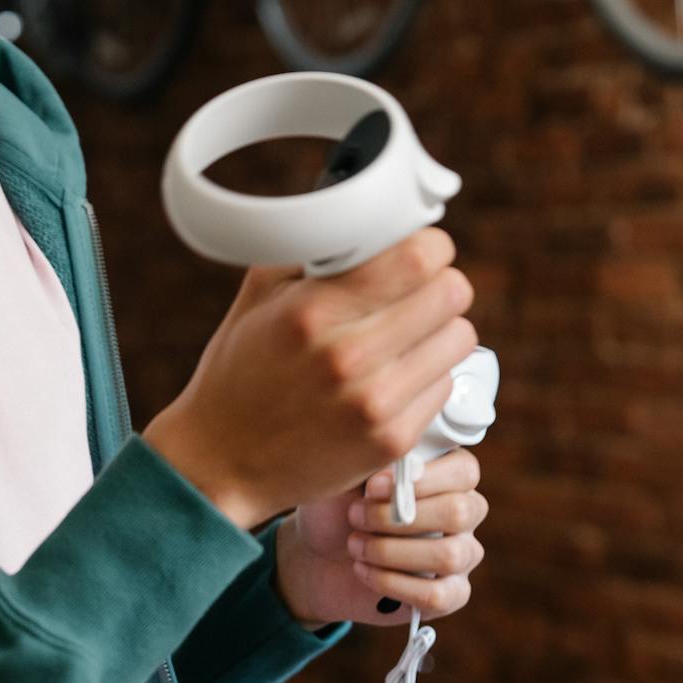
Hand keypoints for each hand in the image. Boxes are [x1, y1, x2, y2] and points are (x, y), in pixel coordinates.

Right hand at [143, 228, 477, 530]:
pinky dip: (428, 375)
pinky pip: (446, 384)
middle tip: (415, 290)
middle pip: (452, 292)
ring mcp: (375, 403)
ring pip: (460, 337)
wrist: (222, 462)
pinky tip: (394, 377)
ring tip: (406, 335)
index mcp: (312, 312)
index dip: (429, 245)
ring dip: (440, 329)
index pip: (418, 256)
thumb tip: (368, 220)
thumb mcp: (258, 299)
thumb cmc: (239, 374)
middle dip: (438, 282)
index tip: (419, 250)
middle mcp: (349, 356)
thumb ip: (310, 251)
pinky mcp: (392, 440)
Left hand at [272, 448, 486, 627]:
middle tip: (355, 515)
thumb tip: (399, 463)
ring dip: (390, 550)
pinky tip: (362, 569)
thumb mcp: (351, 475)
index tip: (373, 485)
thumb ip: (378, 462)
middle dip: (397, 517)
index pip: (464, 471)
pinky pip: (436, 595)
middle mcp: (465, 514)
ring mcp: (462, 556)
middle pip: (458, 513)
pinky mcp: (450, 595)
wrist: (318, 555)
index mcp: (449, 476)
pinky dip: (392, 582)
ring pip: (449, 556)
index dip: (423, 478)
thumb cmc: (340, 506)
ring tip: (353, 544)